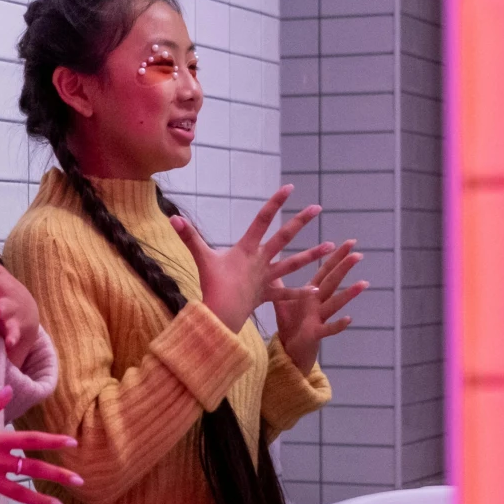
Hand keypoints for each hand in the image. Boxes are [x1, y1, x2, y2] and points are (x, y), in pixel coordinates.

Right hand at [169, 185, 330, 332]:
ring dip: (312, 255)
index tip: (289, 188)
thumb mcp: (201, 258)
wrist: (221, 315)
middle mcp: (261, 261)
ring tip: (330, 246)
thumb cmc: (211, 285)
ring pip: (293, 264)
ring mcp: (266, 278)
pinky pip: (286, 294)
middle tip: (317, 208)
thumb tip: (173, 217)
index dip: (275, 203)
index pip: (262, 220)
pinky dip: (300, 292)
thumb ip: (189, 237)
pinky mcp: (267, 295)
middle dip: (300, 222)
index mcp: (247, 248)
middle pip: (284, 237)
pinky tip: (316, 289)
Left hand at [270, 239, 367, 372]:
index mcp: (311, 292)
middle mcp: (318, 302)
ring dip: (349, 294)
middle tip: (359, 254)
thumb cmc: (290, 322)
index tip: (349, 242)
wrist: (288, 348)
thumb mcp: (282, 298)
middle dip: (345, 268)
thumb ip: (279, 281)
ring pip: (336, 303)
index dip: (336, 256)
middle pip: (333, 282)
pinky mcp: (316, 332)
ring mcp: (320, 317)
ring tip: (363, 284)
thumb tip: (270, 259)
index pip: (326, 270)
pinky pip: (329, 328)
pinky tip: (350, 318)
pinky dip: (339, 324)